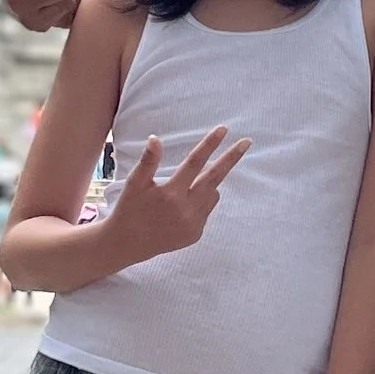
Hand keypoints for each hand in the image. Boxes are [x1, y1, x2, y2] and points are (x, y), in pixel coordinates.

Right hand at [100, 128, 248, 267]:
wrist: (127, 244)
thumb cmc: (130, 208)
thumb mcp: (134, 183)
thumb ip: (148, 161)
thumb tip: (155, 138)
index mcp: (170, 194)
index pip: (194, 163)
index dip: (209, 145)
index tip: (223, 130)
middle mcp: (185, 210)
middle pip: (215, 177)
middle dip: (231, 158)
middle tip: (247, 142)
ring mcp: (193, 224)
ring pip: (213, 194)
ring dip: (207, 183)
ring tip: (186, 186)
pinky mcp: (196, 234)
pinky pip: (207, 210)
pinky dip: (200, 201)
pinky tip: (180, 207)